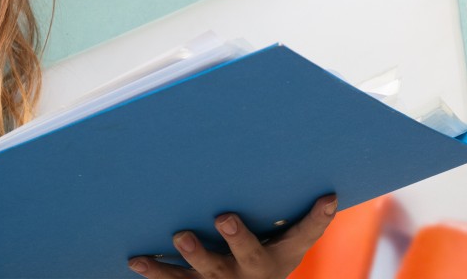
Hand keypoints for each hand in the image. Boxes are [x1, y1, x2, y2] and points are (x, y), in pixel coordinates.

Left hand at [128, 195, 337, 277]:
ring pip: (205, 272)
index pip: (298, 238)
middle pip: (246, 256)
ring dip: (192, 255)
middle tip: (224, 216)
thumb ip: (307, 222)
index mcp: (276, 258)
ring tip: (180, 236)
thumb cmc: (269, 257)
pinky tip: (136, 258)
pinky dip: (155, 271)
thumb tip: (331, 194)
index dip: (313, 220)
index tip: (321, 197)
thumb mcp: (289, 245)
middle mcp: (249, 272)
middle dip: (238, 237)